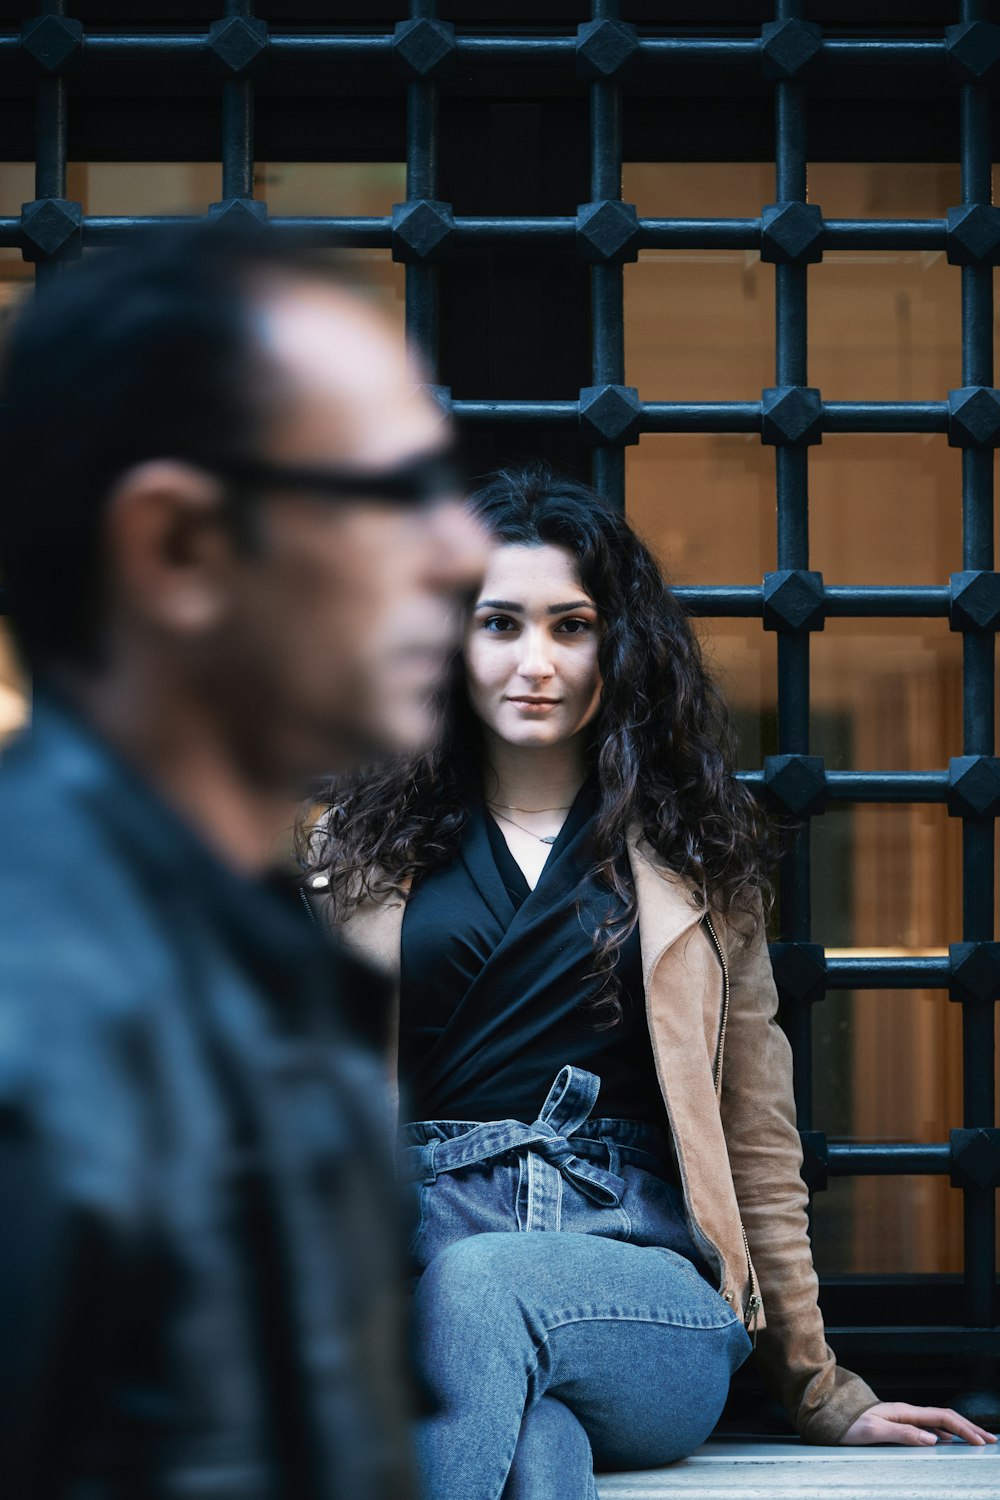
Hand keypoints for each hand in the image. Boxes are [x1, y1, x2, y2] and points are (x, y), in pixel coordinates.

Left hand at [841, 1401, 996, 1446]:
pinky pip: (928, 1427)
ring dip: (960, 1430)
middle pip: (945, 1417)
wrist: (827, 1413)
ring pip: (938, 1421)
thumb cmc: (846, 1423)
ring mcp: (902, 1417)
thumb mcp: (873, 1431)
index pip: (942, 1418)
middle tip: (991, 1440)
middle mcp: (905, 1412)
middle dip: (970, 1428)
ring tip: (977, 1440)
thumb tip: (933, 1439)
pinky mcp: (897, 1424)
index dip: (965, 1429)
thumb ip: (903, 1434)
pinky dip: (945, 1434)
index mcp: (904, 1411)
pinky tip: (948, 1441)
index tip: (982, 1442)